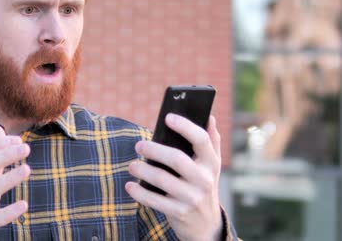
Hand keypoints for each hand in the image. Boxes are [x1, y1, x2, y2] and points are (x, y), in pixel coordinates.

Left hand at [126, 114, 222, 240]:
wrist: (206, 225)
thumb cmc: (203, 184)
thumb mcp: (211, 165)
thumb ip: (211, 140)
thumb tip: (209, 116)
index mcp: (211, 163)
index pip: (201, 139)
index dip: (185, 126)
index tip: (167, 117)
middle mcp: (204, 179)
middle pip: (176, 158)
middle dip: (154, 150)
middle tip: (139, 145)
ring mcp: (192, 197)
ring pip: (162, 179)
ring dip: (142, 170)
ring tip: (132, 166)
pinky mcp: (179, 212)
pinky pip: (154, 200)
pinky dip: (139, 192)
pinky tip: (130, 185)